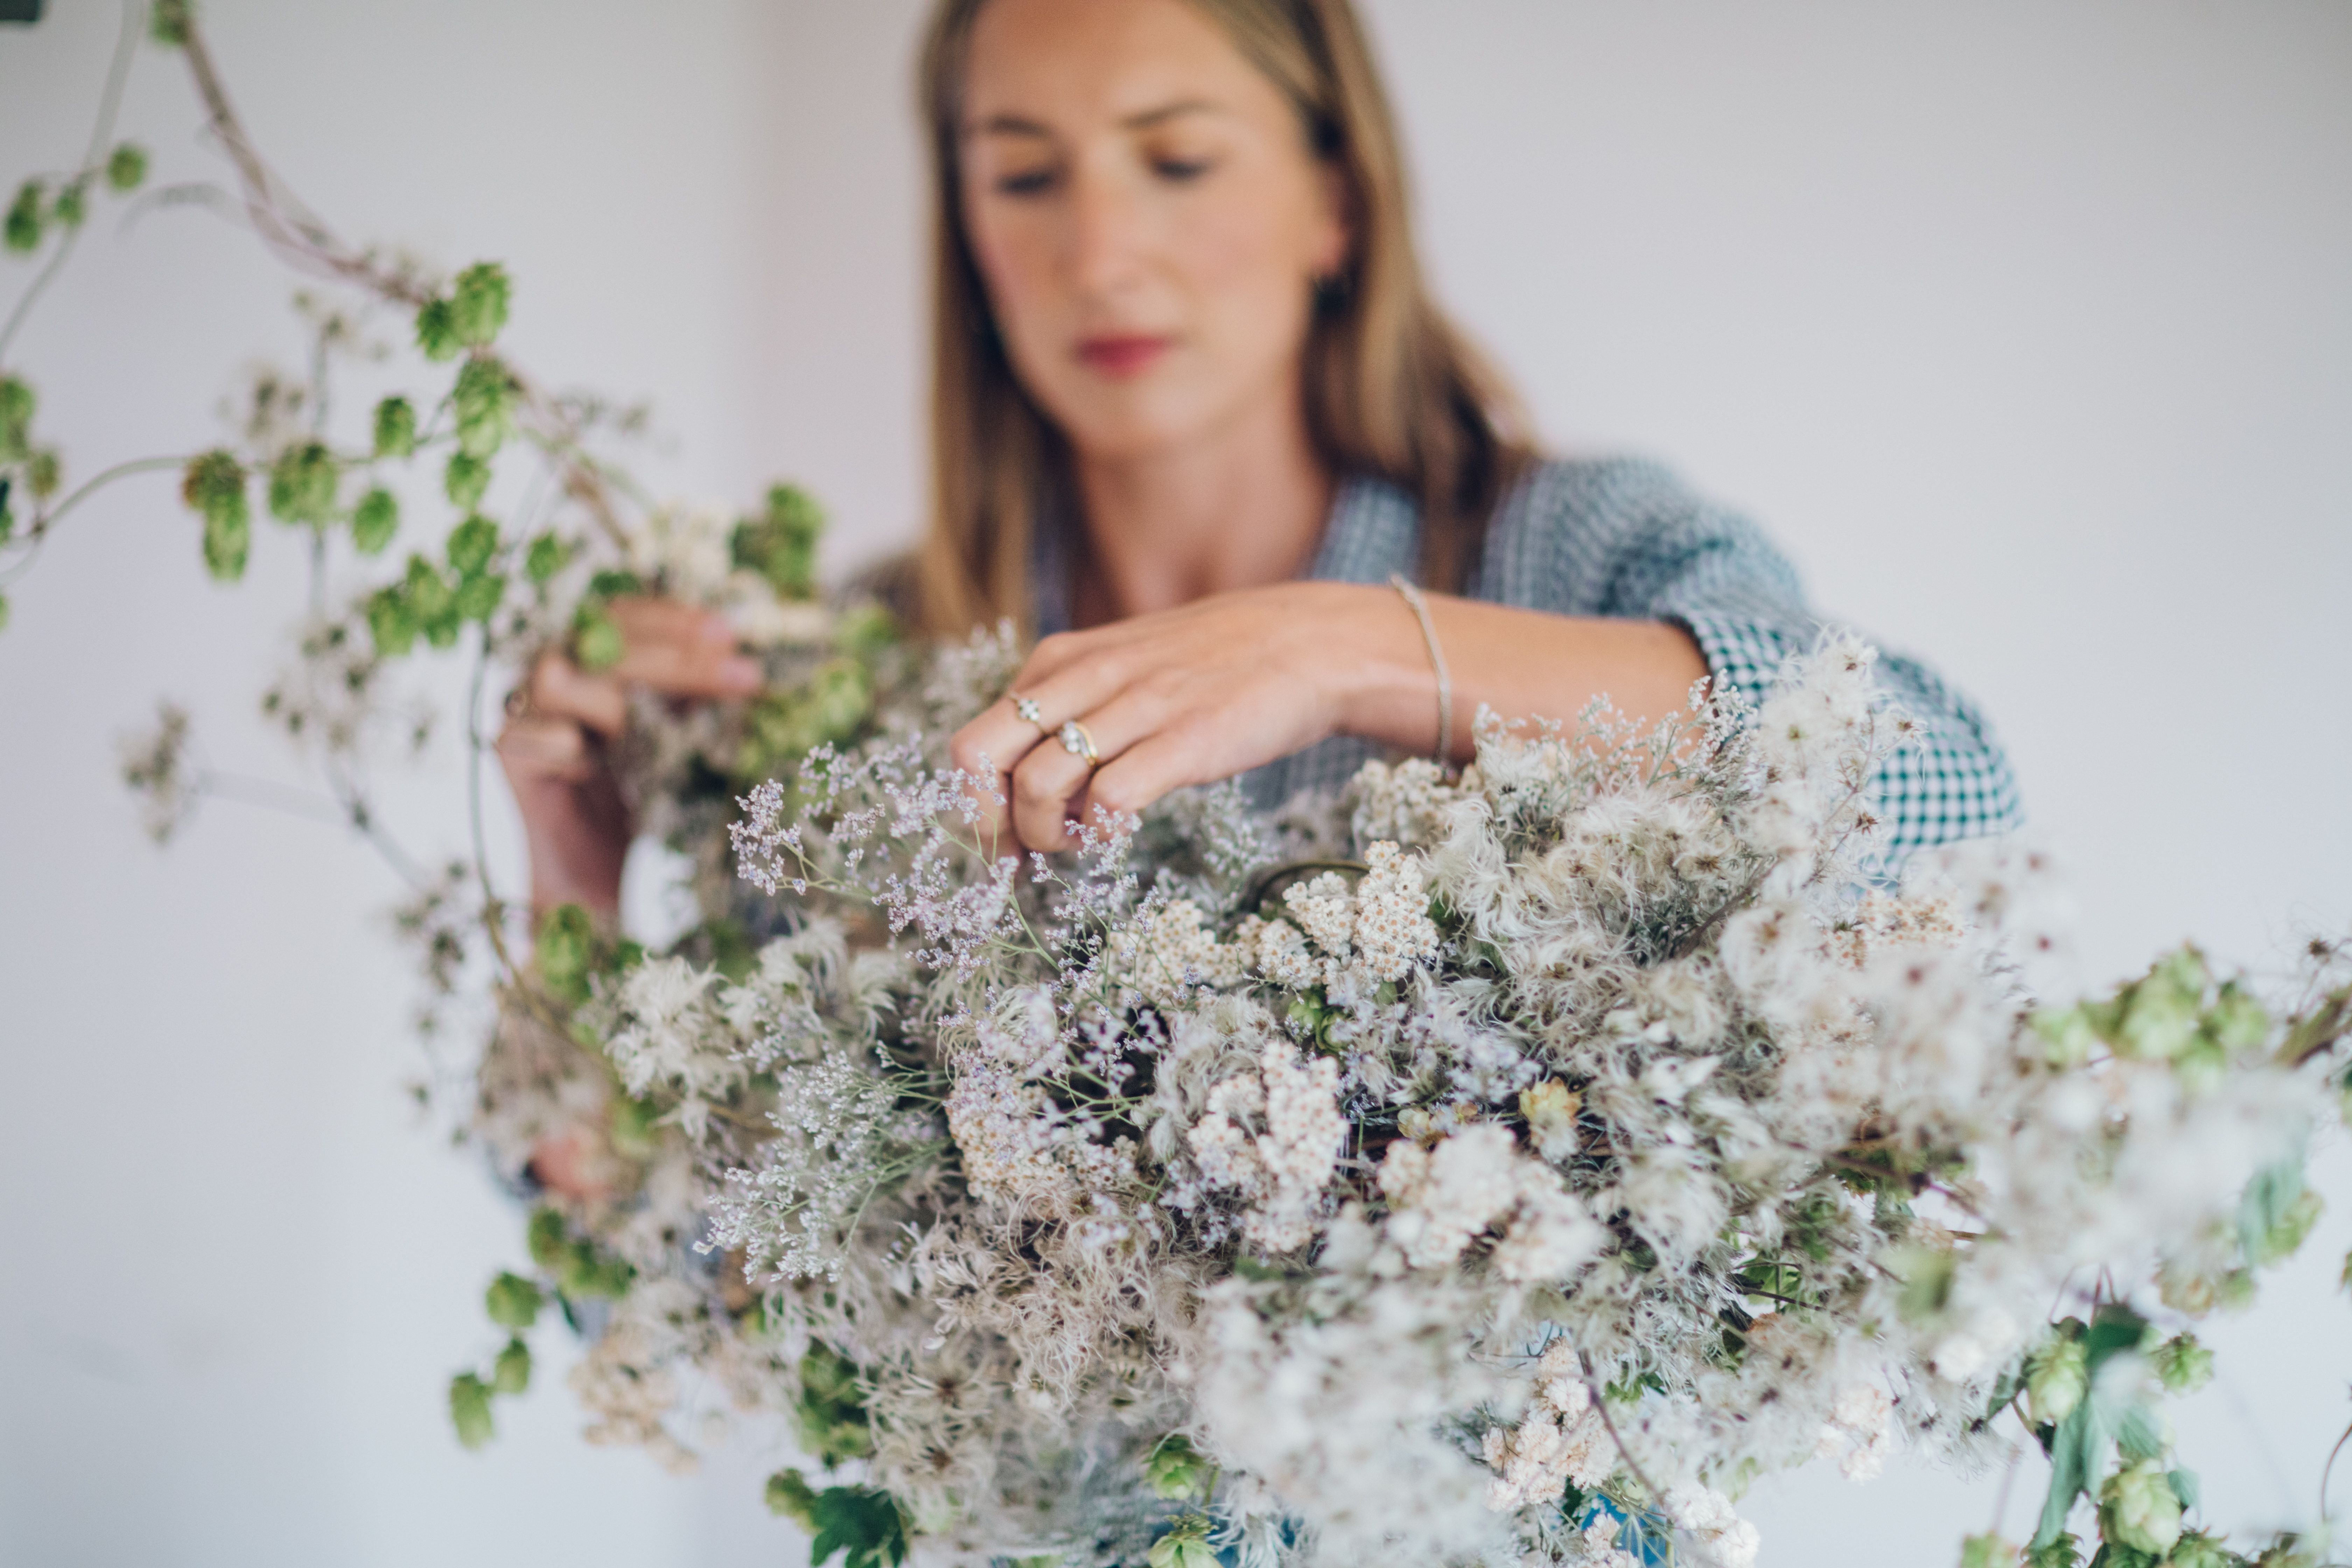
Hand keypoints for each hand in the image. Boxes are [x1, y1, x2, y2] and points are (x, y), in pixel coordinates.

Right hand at [497, 596, 762, 915]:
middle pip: (599, 643)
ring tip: (663, 741)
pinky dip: (578, 754)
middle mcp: (549, 671)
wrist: (593, 875)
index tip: (730, 633)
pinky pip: (544, 739)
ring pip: (560, 681)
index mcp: (587, 656)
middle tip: (741, 674)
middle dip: (675, 658)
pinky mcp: (506, 752)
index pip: (622, 616)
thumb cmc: (639, 794)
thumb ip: (693, 694)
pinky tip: (597, 773)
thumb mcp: (677, 735)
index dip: (673, 620)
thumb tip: (742, 659)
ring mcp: (521, 708)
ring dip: (621, 707)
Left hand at [947, 581, 1426, 853]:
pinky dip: (1101, 831)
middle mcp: (1084, 680)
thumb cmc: (1207, 667)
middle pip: (979, 757)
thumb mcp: (1118, 666)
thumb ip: (1067, 707)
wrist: (1305, 644)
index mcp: (1058, 662)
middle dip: (987, 821)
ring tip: (1081, 838)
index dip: (974, 805)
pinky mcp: (1183, 742)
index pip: (973, 741)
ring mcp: (1133, 710)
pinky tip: (1120, 831)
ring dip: (1046, 834)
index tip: (1002, 839)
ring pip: (1037, 784)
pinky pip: (1108, 799)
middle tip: (1020, 852)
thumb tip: (1018, 780)